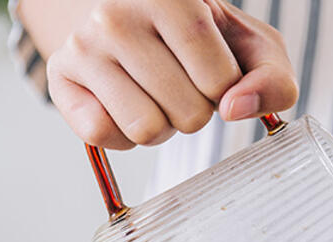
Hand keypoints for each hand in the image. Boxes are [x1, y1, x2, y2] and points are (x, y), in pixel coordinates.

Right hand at [44, 0, 297, 149]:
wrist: (122, 12)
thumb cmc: (196, 35)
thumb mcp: (247, 44)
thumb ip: (272, 78)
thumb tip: (238, 109)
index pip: (219, 83)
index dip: (224, 91)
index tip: (210, 67)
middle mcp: (117, 15)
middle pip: (188, 115)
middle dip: (194, 110)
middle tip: (178, 80)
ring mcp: (83, 46)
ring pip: (146, 130)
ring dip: (161, 126)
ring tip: (153, 91)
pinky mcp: (60, 78)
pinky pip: (104, 137)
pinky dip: (122, 134)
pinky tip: (123, 101)